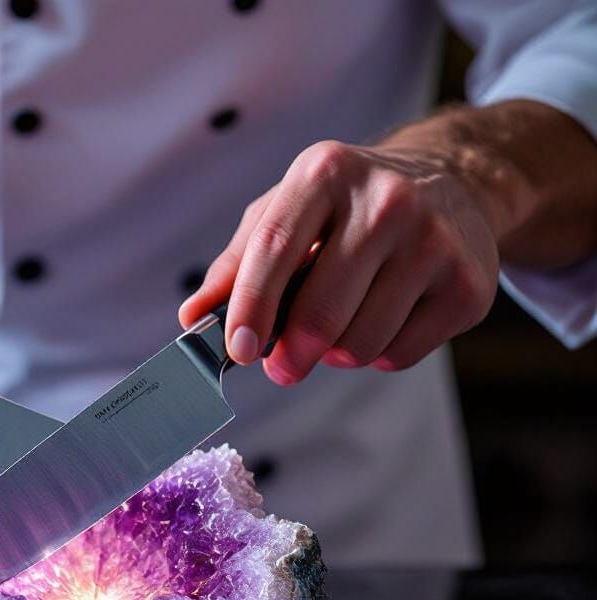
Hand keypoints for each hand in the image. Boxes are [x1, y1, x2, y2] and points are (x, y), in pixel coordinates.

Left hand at [180, 136, 500, 383]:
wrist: (454, 182)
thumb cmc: (348, 206)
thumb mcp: (286, 212)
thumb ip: (236, 265)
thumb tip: (192, 318)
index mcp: (325, 173)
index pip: (275, 250)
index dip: (249, 309)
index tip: (238, 351)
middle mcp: (386, 200)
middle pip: (319, 315)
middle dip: (290, 355)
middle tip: (283, 365)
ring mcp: (434, 242)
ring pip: (358, 345)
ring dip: (336, 354)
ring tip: (342, 323)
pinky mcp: (468, 285)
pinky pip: (399, 355)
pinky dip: (379, 355)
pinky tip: (384, 319)